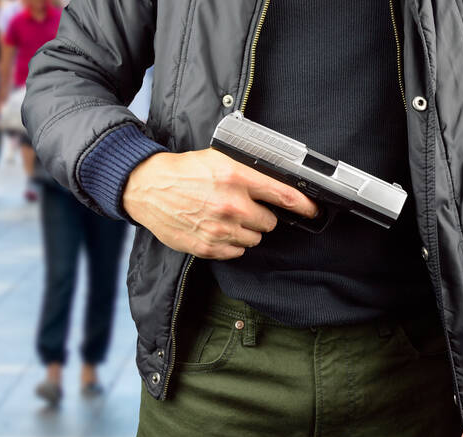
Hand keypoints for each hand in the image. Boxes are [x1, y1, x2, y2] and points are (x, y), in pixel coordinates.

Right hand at [122, 148, 318, 259]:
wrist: (149, 188)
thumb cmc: (186, 172)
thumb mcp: (220, 159)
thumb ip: (250, 172)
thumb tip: (279, 185)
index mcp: (237, 178)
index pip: (283, 196)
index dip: (304, 205)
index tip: (313, 210)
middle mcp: (231, 205)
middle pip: (270, 222)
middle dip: (261, 215)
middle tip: (242, 206)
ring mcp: (220, 228)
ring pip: (254, 239)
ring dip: (246, 230)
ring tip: (226, 217)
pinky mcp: (208, 247)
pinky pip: (237, 251)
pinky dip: (231, 243)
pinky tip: (217, 228)